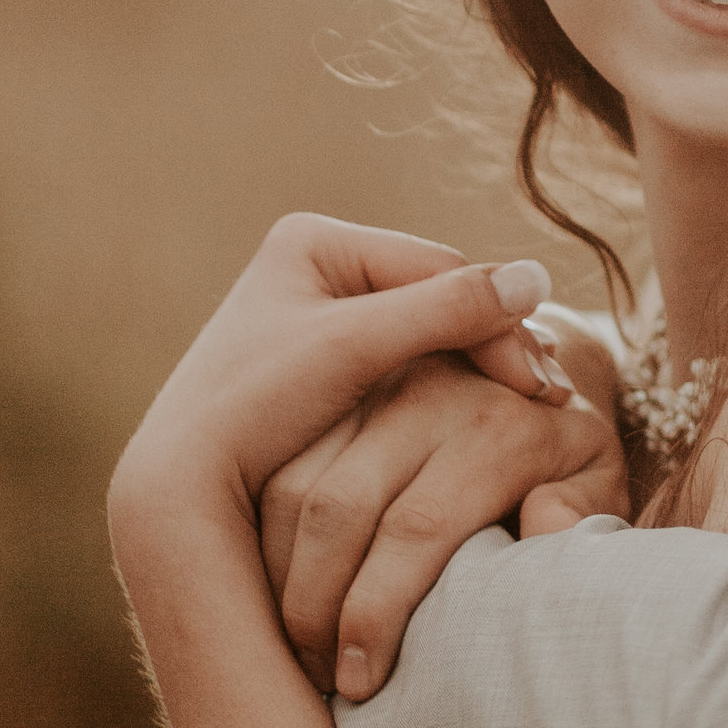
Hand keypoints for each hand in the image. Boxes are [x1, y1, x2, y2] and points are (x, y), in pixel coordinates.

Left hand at [112, 212, 572, 529]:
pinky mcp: (323, 368)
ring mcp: (320, 317)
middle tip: (550, 399)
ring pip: (427, 338)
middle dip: (493, 347)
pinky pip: (406, 371)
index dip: (497, 322)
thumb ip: (443, 310)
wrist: (177, 486)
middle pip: (436, 301)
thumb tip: (536, 278)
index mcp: (313, 240)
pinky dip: (446, 395)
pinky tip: (483, 426)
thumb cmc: (254, 409)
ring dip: (479, 372)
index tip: (541, 383)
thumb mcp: (353, 351)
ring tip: (531, 412)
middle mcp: (315, 266)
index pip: (437, 270)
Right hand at [263, 356, 629, 701]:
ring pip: (290, 487)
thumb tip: (546, 526)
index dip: (378, 614)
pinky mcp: (327, 386)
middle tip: (316, 680)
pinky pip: (270, 466)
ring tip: (292, 648)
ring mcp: (368, 381)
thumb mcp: (597, 481)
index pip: (420, 527)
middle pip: (340, 509)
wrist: (528, 361)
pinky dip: (260, 538)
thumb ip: (581, 509)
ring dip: (277, 578)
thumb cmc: (563, 456)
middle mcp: (428, 389)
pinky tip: (272, 593)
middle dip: (313, 609)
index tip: (362, 684)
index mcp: (499, 424)